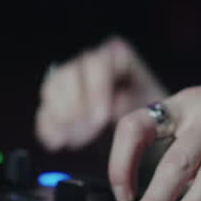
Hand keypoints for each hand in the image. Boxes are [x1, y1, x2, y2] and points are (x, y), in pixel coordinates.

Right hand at [36, 36, 167, 151]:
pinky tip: (58, 142)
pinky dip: (49, 127)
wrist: (151, 137)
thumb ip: (131, 105)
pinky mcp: (58, 104)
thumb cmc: (156, 121)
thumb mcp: (152, 113)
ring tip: (75, 140)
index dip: (96, 91)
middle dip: (76, 106)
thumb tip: (114, 107)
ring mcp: (72, 81)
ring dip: (61, 116)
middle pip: (70, 73)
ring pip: (52, 88)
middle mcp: (92, 64)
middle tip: (85, 133)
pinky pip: (44, 110)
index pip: (98, 63)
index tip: (101, 119)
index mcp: (118, 57)